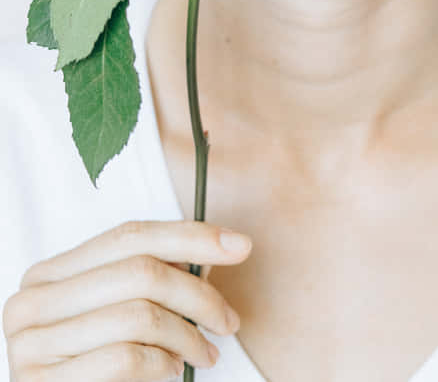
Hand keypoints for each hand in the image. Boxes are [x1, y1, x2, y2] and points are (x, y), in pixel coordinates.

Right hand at [2, 219, 252, 380]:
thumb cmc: (92, 366)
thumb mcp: (114, 314)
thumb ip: (148, 281)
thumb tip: (221, 247)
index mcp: (49, 274)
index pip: (130, 236)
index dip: (190, 236)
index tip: (240, 245)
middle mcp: (32, 301)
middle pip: (141, 272)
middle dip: (199, 295)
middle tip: (229, 321)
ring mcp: (30, 343)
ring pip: (139, 316)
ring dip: (187, 337)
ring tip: (202, 353)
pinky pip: (126, 358)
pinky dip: (162, 364)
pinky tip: (171, 370)